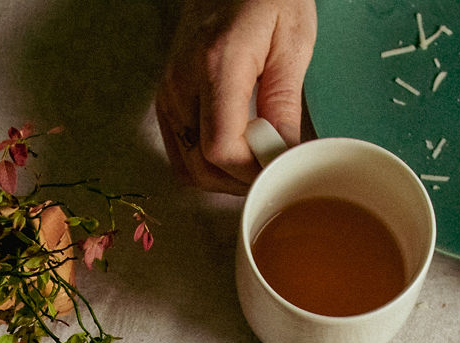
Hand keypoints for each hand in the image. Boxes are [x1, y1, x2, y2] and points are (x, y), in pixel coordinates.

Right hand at [156, 0, 315, 192]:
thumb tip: (284, 156)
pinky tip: (237, 157)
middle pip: (202, 165)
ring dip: (224, 180)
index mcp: (216, 64)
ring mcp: (169, 92)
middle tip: (276, 175)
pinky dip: (207, 166)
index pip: (222, 148)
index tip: (281, 169)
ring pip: (188, 167)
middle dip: (241, 182)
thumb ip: (284, 104)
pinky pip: (181, 153)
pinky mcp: (167, 98)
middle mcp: (182, 82)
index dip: (252, 172)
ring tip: (258, 167)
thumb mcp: (292, 43)